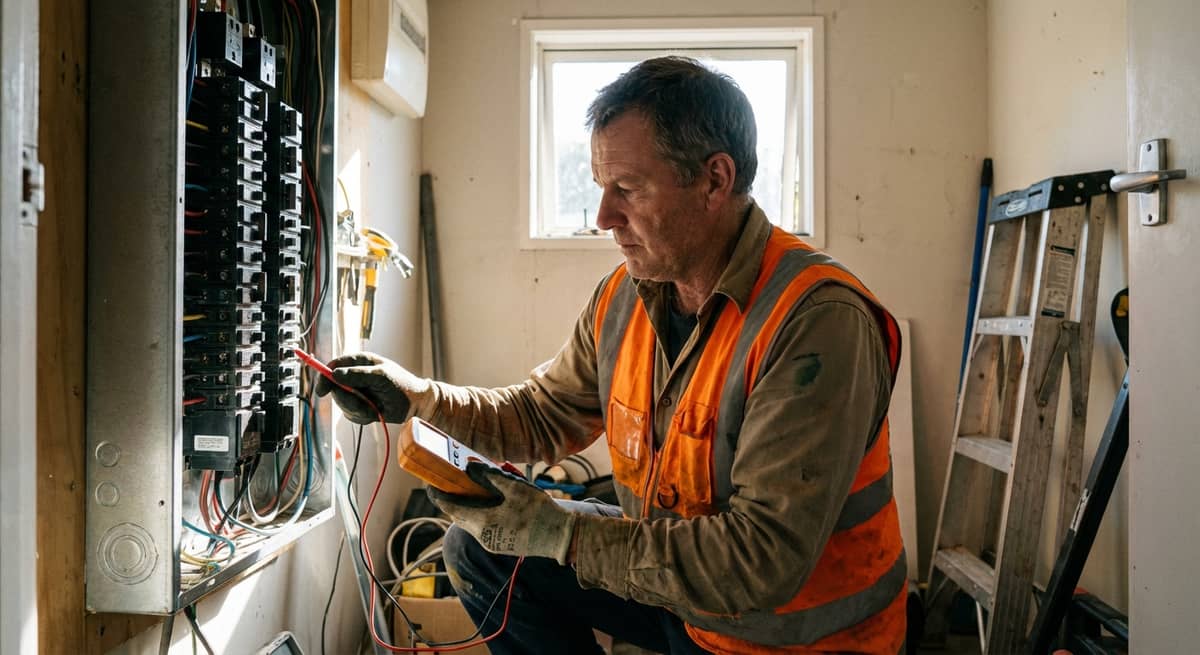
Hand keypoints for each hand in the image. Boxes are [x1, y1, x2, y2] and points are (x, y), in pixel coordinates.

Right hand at [313, 352, 429, 423]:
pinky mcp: (359, 406)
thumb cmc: (401, 384)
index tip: (323, 391)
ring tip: (374, 407)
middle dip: (347, 400)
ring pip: (342, 404)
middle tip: (363, 405)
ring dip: (357, 409)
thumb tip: (335, 374)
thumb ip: (358, 374)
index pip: (334, 366)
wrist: (415, 404)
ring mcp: (356, 392)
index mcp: (360, 362)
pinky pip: (350, 414)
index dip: (325, 377)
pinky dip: (362, 416)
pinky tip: (374, 412)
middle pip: (334, 388)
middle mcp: (355, 376)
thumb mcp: (381, 376)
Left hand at [428, 463, 577, 564]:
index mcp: (482, 522)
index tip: (430, 482)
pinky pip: (485, 527)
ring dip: (473, 506)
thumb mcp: (515, 487)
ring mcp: (492, 543)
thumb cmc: (540, 511)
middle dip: (456, 498)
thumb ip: (490, 476)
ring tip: (483, 488)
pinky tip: (498, 502)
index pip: (449, 507)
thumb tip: (469, 467)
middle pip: (459, 515)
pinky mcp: (502, 545)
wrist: (561, 537)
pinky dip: (484, 514)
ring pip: (473, 521)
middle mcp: (483, 536)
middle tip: (457, 480)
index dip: (437, 494)